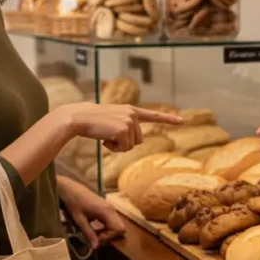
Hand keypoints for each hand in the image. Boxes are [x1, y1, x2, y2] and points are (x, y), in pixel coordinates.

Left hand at [57, 176, 126, 249]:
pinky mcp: (106, 206)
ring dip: (108, 230)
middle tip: (96, 236)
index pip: (119, 229)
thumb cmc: (73, 203)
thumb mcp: (79, 220)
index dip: (109, 236)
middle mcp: (111, 209)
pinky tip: (95, 225)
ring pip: (117, 223)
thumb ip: (89, 234)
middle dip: (110, 234)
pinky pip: (112, 219)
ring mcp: (109, 207)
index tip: (96, 237)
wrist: (68, 188)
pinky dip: (106, 225)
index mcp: (107, 212)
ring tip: (94, 232)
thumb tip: (95, 247)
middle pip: (120, 227)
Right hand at [58, 103, 183, 152]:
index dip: (168, 119)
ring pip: (132, 145)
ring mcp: (129, 121)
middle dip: (125, 142)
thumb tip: (131, 141)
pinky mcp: (123, 129)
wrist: (78, 118)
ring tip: (106, 136)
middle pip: (139, 139)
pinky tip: (104, 139)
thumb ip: (125, 127)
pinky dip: (114, 148)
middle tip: (109, 136)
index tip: (182, 121)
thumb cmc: (92, 122)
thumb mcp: (111, 121)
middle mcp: (132, 114)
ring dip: (119, 146)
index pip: (153, 115)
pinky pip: (124, 148)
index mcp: (130, 110)